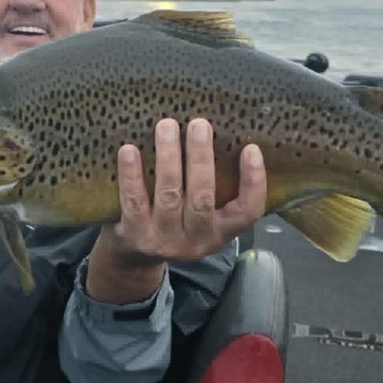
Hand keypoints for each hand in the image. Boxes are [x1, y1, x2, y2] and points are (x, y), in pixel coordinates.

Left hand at [86, 118, 266, 303]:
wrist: (134, 257)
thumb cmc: (176, 221)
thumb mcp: (202, 215)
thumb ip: (214, 185)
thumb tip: (219, 133)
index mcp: (220, 231)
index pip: (248, 211)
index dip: (254, 181)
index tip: (251, 149)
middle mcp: (195, 240)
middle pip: (202, 199)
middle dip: (200, 158)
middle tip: (199, 124)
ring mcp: (164, 240)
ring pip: (169, 195)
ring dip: (168, 158)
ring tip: (166, 126)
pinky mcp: (135, 235)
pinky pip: (134, 201)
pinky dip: (131, 175)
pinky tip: (129, 150)